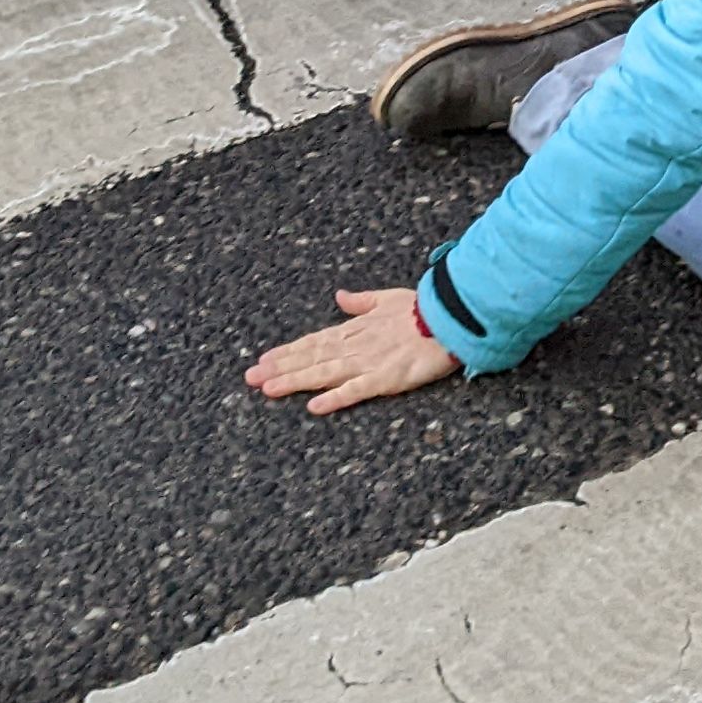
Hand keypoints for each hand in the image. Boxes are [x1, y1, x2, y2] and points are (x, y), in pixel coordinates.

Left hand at [249, 287, 458, 412]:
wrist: (451, 317)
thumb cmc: (423, 307)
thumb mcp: (388, 298)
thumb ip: (361, 302)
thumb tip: (340, 296)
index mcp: (356, 328)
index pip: (315, 341)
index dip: (288, 351)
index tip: (264, 359)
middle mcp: (356, 345)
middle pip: (311, 357)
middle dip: (279, 367)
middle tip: (250, 378)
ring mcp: (369, 362)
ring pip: (324, 373)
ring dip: (295, 381)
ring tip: (268, 388)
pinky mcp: (387, 379)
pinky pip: (356, 390)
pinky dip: (334, 398)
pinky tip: (314, 406)